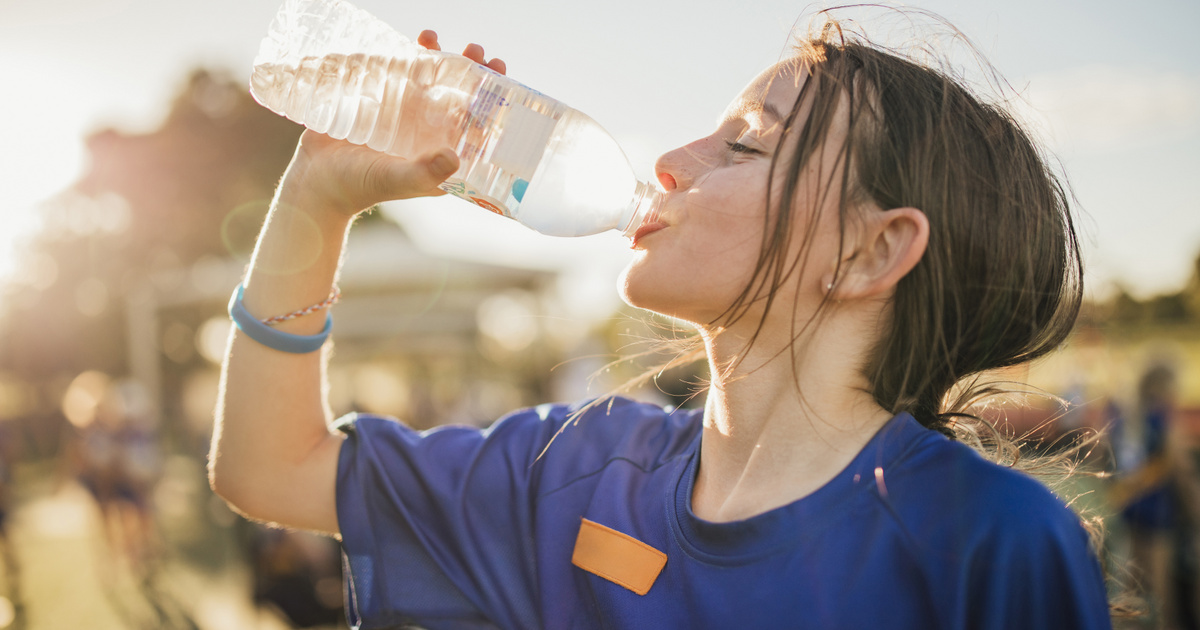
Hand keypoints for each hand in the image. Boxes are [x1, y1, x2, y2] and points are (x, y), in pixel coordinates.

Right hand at [280, 33, 506, 217]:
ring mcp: (405, 117)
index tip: (501, 79)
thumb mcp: (394, 180)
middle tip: (477, 52)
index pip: (476, 126)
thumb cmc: (358, 187)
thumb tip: (455, 156)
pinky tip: (415, 41)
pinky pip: (400, 75)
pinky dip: (409, 56)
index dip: (492, 103)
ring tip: (435, 38)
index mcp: (442, 156)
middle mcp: (428, 135)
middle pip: (458, 97)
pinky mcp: (381, 103)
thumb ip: (424, 173)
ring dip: (440, 58)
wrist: (315, 180)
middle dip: (471, 73)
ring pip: (430, 81)